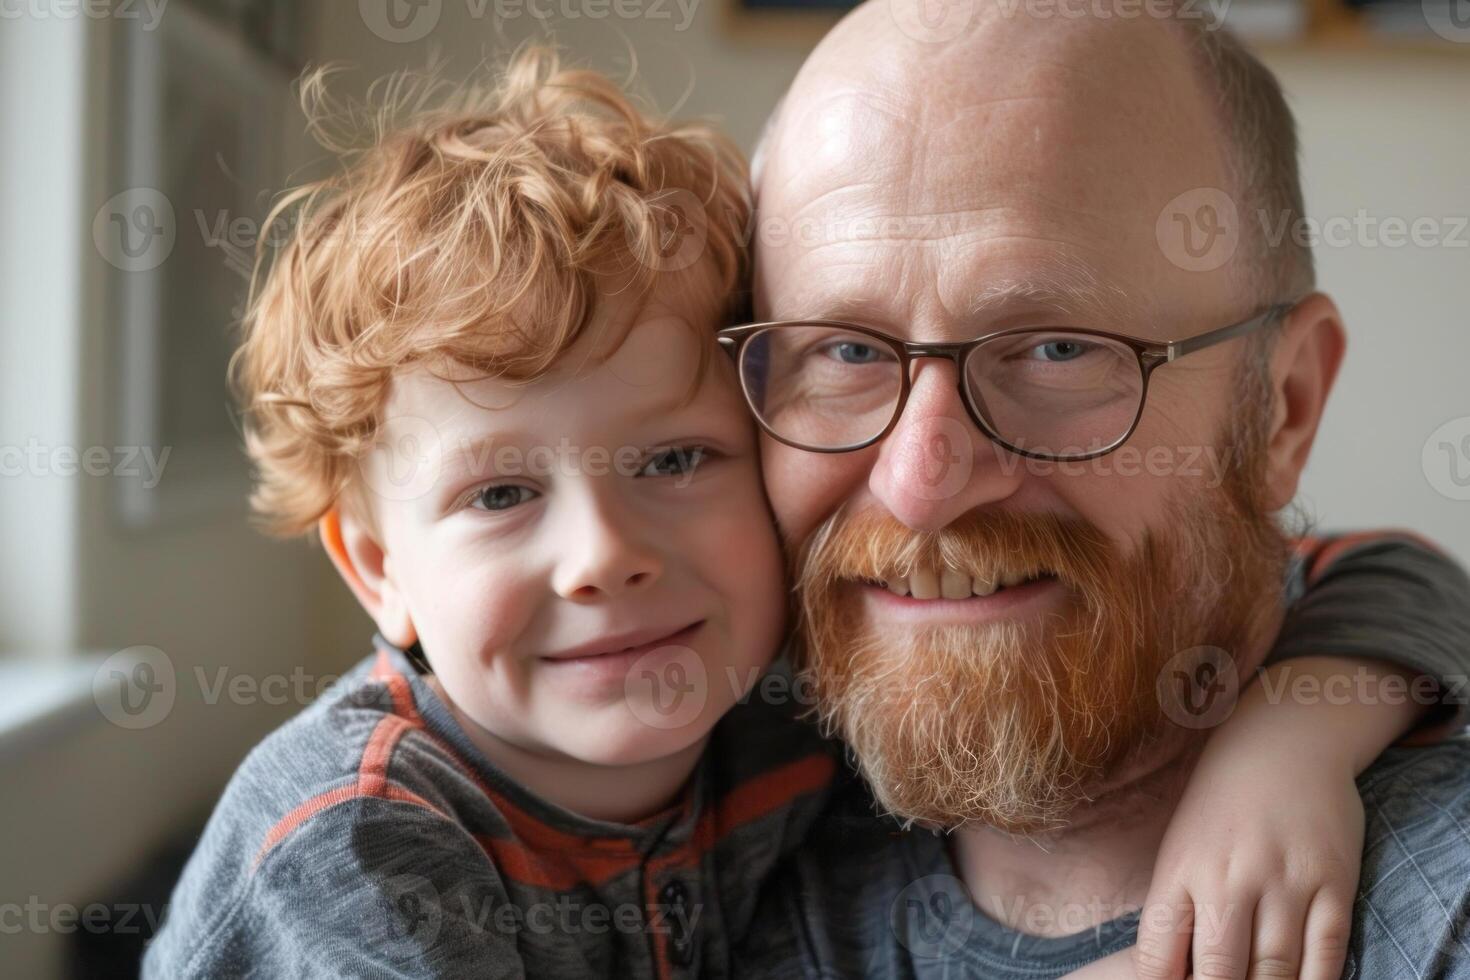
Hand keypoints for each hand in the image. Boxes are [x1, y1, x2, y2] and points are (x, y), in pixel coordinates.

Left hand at [1132, 733, 1361, 979]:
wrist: (1282, 744)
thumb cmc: (1220, 809)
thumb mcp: (1180, 852)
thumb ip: (1174, 914)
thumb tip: (1171, 976)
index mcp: (1180, 871)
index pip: (1158, 955)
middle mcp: (1229, 878)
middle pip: (1220, 972)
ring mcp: (1284, 881)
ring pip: (1275, 971)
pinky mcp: (1334, 882)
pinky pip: (1326, 954)